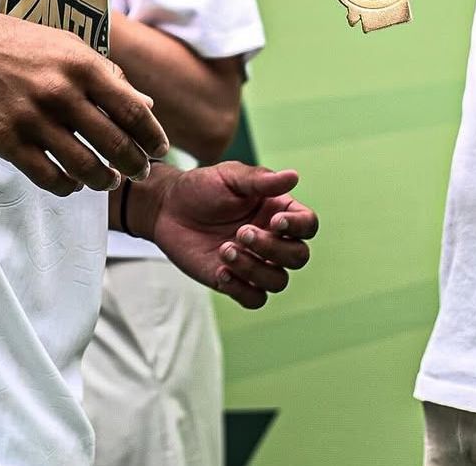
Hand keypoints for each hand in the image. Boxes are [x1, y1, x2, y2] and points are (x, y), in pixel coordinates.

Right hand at [0, 4, 169, 197]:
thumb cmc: (16, 43)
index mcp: (81, 65)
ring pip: (84, 167)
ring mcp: (32, 118)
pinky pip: (48, 177)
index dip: (152, 136)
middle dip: (134, 164)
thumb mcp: (67, 46)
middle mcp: (61, 92)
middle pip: (114, 144)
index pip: (133, 110)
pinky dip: (66, 186)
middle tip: (139, 172)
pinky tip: (71, 183)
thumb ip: (107, 74)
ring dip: (102, 181)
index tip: (159, 150)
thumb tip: (146, 103)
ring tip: (106, 181)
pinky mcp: (6, 139)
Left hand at [145, 161, 317, 308]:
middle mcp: (272, 240)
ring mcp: (255, 262)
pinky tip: (220, 271)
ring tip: (224, 249)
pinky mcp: (235, 282)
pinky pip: (254, 299)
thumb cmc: (202, 187)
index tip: (275, 220)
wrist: (167, 208)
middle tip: (242, 232)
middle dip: (274, 248)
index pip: (308, 225)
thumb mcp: (230, 177)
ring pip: (278, 281)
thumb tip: (293, 176)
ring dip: (254, 268)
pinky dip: (241, 289)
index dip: (298, 226)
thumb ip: (261, 180)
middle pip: (298, 257)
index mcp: (278, 211)